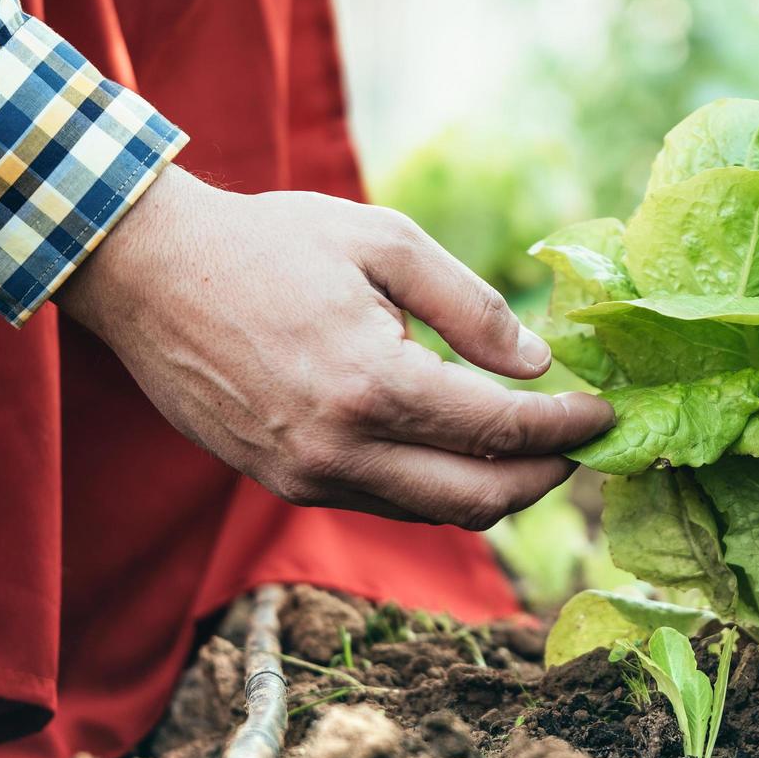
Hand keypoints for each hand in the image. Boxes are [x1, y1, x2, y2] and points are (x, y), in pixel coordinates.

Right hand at [56, 166, 613, 527]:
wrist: (151, 273)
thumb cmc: (272, 244)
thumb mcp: (385, 244)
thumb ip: (472, 308)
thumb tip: (538, 366)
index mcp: (372, 386)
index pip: (500, 431)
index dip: (567, 428)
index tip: (608, 414)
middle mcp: (340, 452)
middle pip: (479, 499)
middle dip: (546, 476)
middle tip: (584, 442)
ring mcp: (308, 479)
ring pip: (435, 513)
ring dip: (497, 490)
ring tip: (535, 446)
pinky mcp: (284, 484)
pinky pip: (387, 505)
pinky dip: (440, 488)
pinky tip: (463, 449)